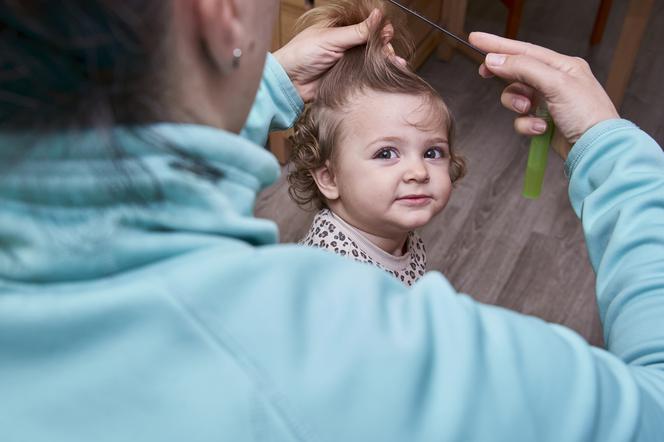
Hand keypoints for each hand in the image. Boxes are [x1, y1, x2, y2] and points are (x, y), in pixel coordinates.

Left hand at [274, 9, 405, 101]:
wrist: (289, 82)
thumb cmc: (302, 54)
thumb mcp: (331, 39)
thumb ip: (356, 31)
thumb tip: (378, 15)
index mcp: (342, 29)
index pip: (367, 26)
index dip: (379, 29)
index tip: (387, 34)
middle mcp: (347, 44)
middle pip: (373, 44)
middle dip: (385, 47)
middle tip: (389, 52)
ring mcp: (349, 62)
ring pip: (373, 60)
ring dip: (386, 61)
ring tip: (395, 63)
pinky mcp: (349, 79)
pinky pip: (366, 76)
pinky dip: (379, 75)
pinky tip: (390, 73)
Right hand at [469, 32, 618, 158]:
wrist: (597, 149)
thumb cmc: (587, 115)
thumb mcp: (556, 84)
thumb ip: (524, 68)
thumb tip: (495, 60)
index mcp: (562, 66)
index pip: (524, 50)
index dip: (498, 44)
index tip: (476, 39)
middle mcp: (555, 81)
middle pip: (517, 72)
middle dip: (503, 75)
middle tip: (484, 73)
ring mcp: (548, 102)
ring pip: (516, 97)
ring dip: (516, 104)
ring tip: (528, 110)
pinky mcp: (544, 121)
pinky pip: (522, 119)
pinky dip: (526, 124)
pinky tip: (540, 128)